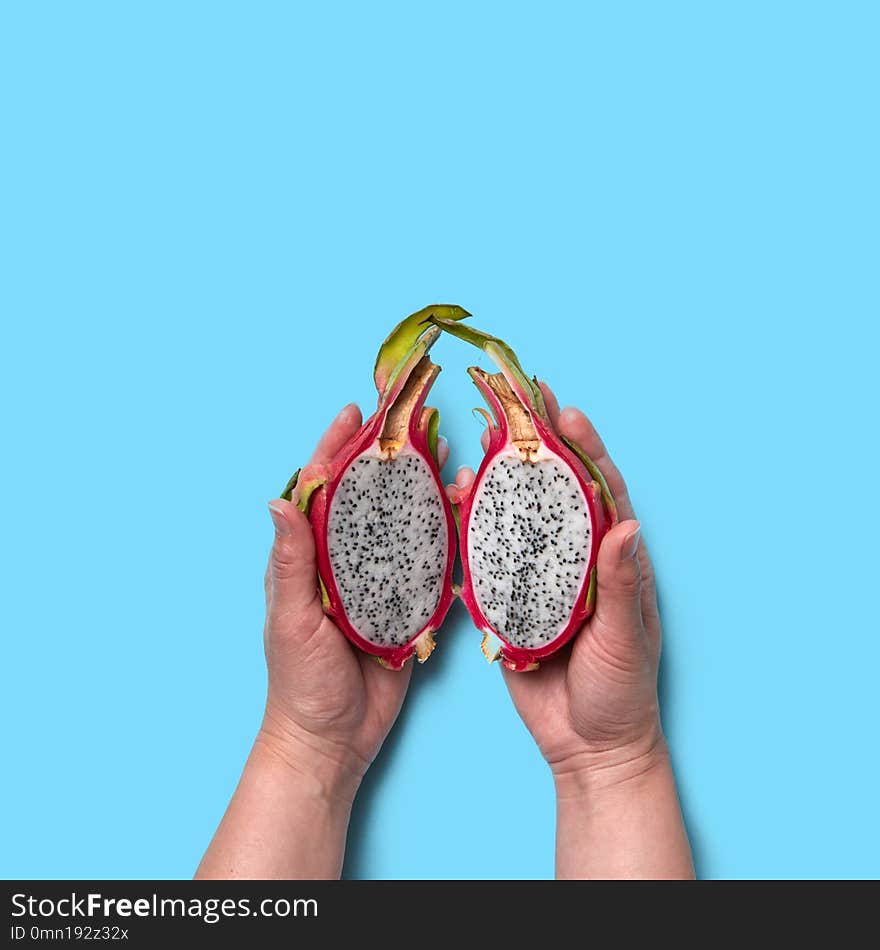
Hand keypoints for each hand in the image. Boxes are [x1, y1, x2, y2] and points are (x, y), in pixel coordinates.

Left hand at [261, 403, 449, 800]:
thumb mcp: (291, 620)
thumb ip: (291, 563)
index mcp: (309, 560)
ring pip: (402, 526)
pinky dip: (444, 539)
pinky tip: (461, 514)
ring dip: (420, 492)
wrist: (332, 740)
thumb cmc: (300, 682)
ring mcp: (378, 584)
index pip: (321, 491)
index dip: (335, 449)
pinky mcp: (408, 608)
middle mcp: (345, 563)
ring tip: (445, 457)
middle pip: (367, 499)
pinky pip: (429, 567)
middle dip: (386, 459)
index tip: (354, 413)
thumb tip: (278, 501)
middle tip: (413, 423)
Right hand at [448, 383, 664, 789]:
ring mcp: (538, 580)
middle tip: (517, 404)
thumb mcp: (625, 637)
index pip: (600, 492)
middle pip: (554, 493)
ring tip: (475, 452)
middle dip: (537, 448)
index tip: (567, 413)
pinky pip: (484, 564)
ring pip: (514, 522)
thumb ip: (620, 583)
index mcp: (612, 561)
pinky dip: (469, 536)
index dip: (585, 450)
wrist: (589, 747)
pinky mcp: (507, 604)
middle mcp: (573, 560)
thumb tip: (626, 524)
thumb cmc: (621, 692)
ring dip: (496, 487)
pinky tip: (454, 509)